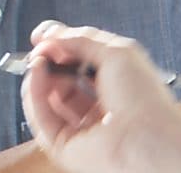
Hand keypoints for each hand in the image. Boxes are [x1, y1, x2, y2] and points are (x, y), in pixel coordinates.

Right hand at [21, 21, 180, 172]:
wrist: (147, 140)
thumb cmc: (144, 100)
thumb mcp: (116, 52)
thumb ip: (81, 39)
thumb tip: (51, 35)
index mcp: (115, 86)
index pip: (80, 64)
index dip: (62, 48)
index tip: (46, 36)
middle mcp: (97, 107)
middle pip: (61, 81)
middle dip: (48, 60)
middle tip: (40, 47)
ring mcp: (79, 127)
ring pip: (47, 99)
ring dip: (38, 75)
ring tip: (37, 60)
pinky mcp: (63, 145)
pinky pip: (41, 118)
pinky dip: (33, 93)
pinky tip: (36, 74)